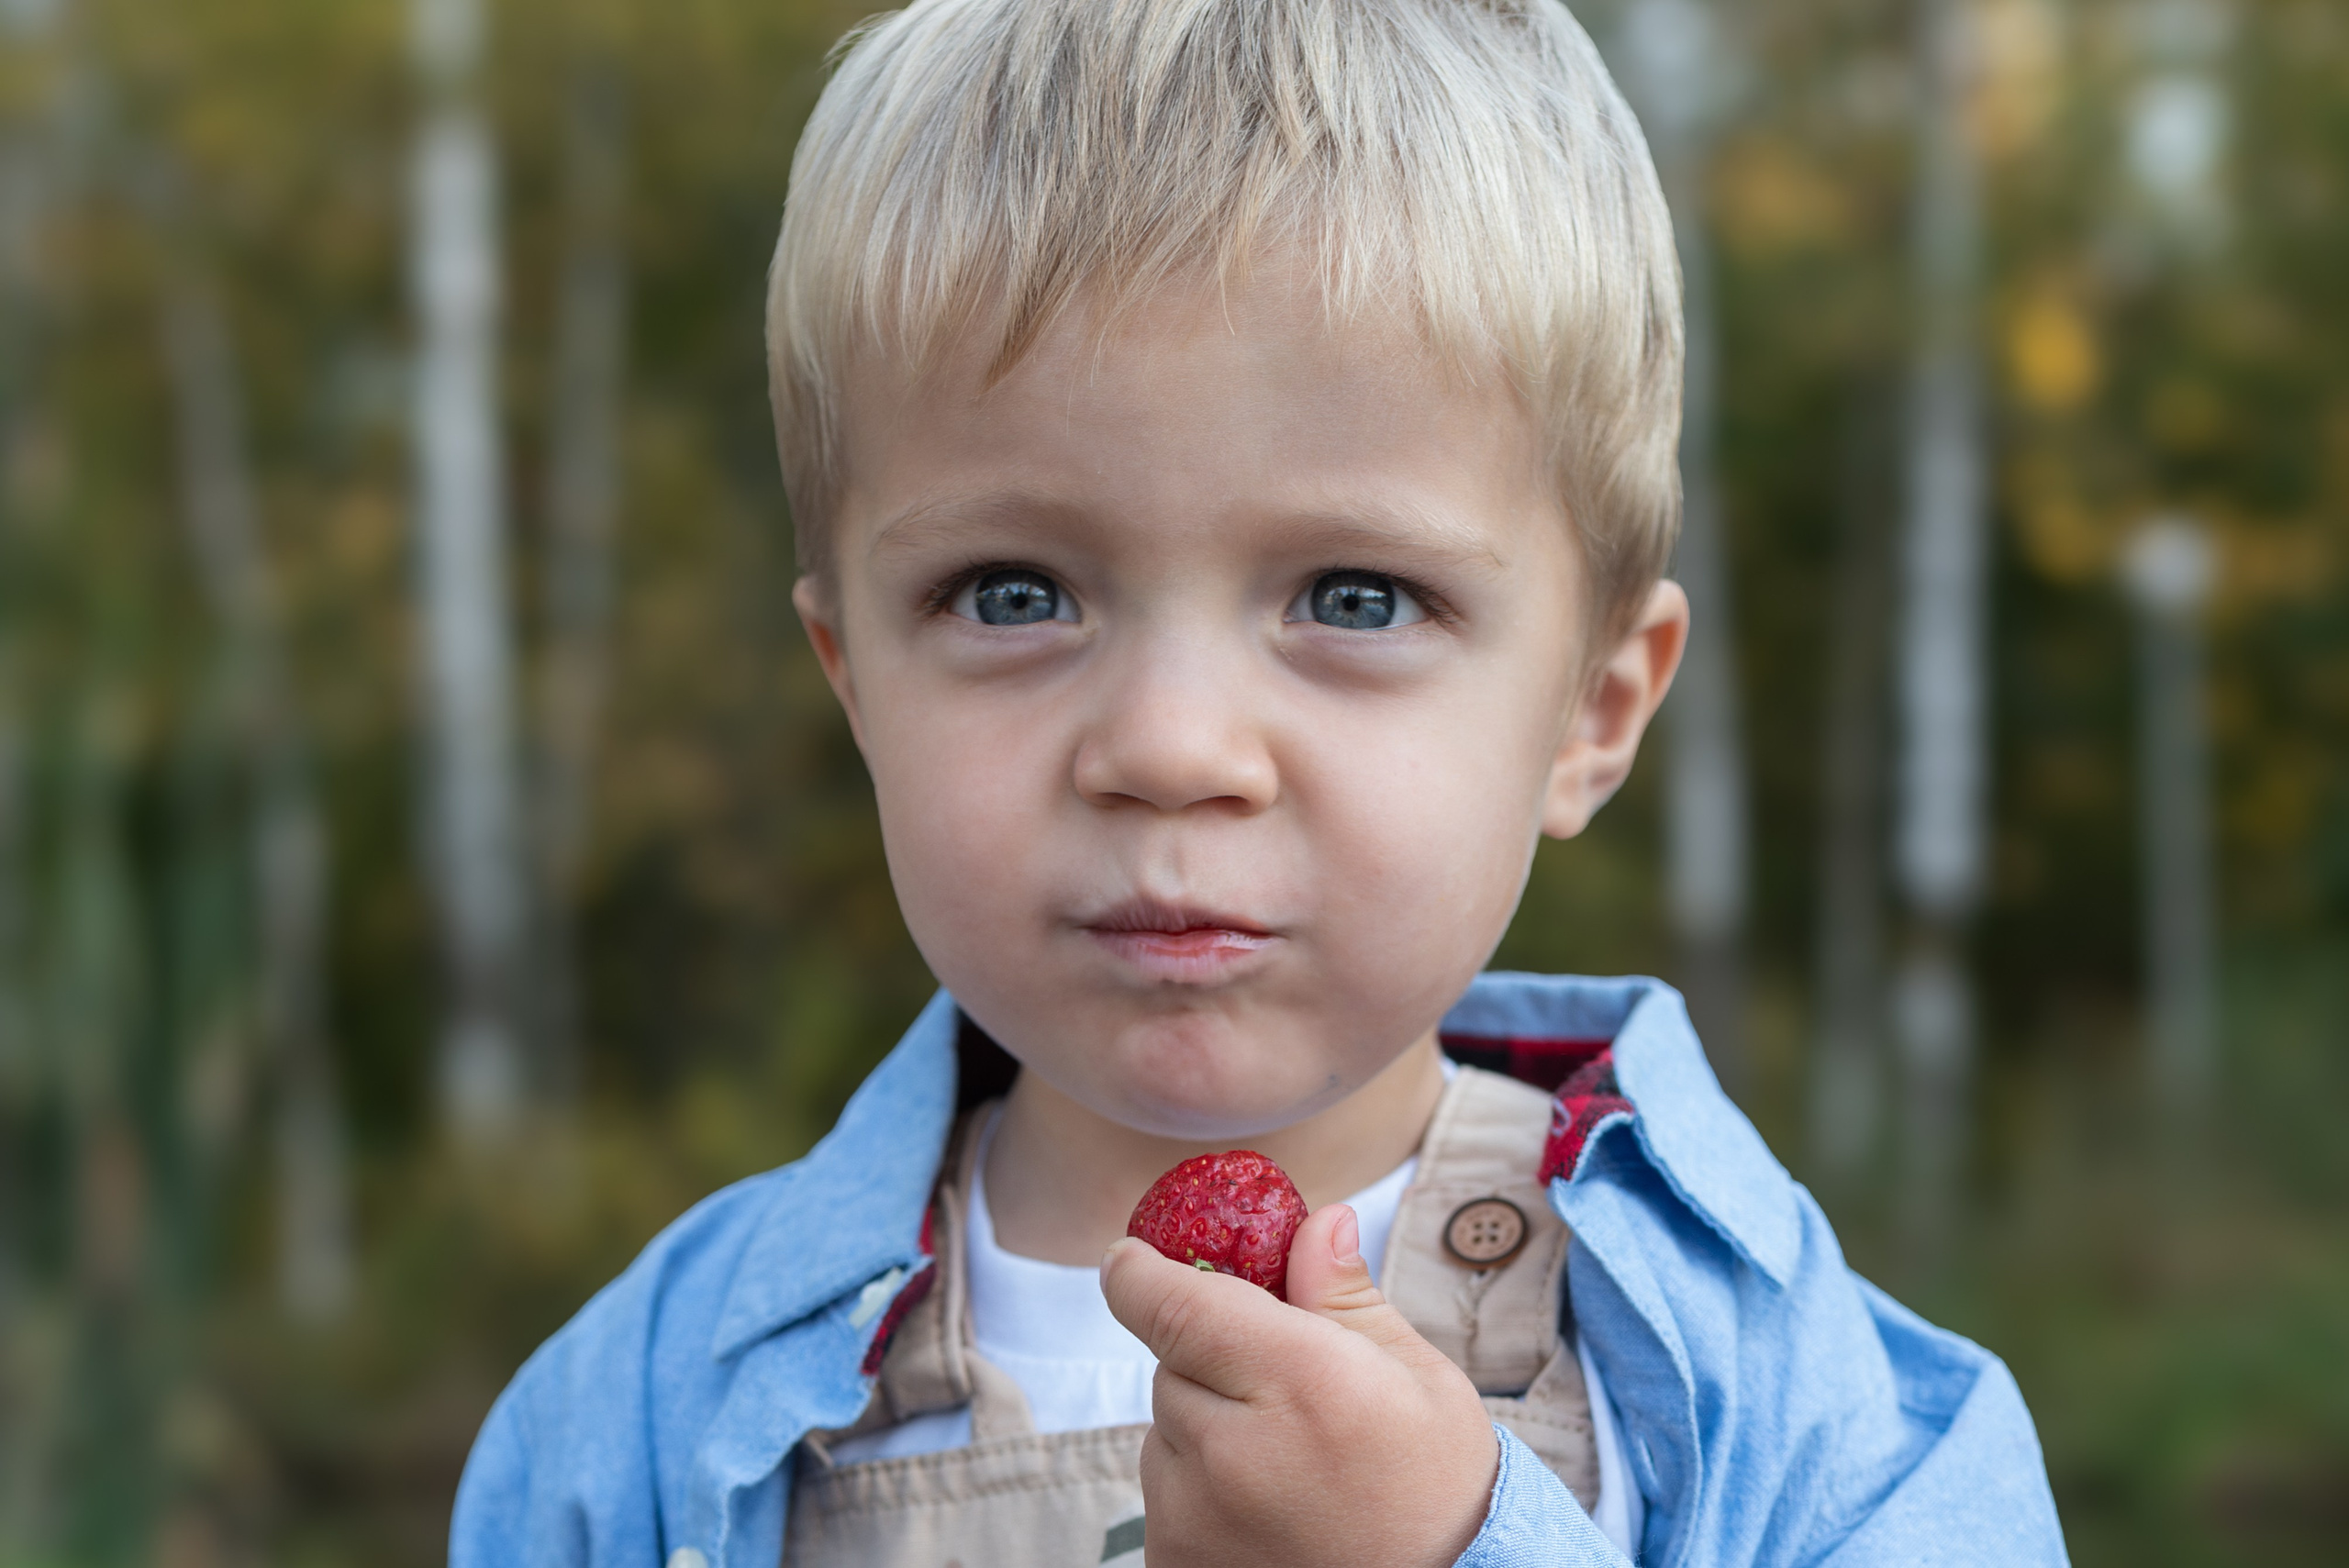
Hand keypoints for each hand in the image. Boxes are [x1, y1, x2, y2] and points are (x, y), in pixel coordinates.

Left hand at [1099, 1204, 1499, 1567]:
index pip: (1173, 1304)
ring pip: (1166, 1427)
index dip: (1140, 1272)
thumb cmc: (1439, 1487)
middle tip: (1279, 1390)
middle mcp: (1235, 1451)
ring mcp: (1196, 1516)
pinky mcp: (1175, 1562)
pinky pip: (1165, 1489)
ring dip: (1203, 1424)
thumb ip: (1346, 1297)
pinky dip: (1199, 1486)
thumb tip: (1318, 1221)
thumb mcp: (1419, 1377)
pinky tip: (1267, 1506)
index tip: (1132, 1257)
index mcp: (1303, 1382)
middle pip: (1172, 1362)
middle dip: (1209, 1357)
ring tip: (1286, 1462)